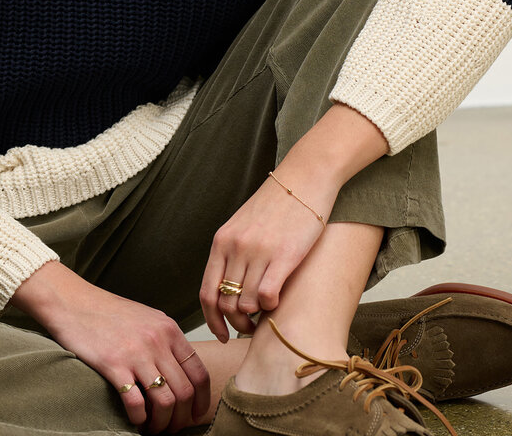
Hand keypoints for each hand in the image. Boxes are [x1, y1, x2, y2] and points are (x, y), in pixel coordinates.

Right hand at [11, 261, 209, 433]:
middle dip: (181, 419)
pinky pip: (136, 403)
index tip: (195, 415)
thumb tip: (181, 373)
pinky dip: (139, 419)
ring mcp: (136, 353)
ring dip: (162, 424)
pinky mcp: (113, 365)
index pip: (199, 372)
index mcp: (169, 329)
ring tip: (153, 428)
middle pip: (184, 392)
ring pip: (165, 401)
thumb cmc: (109, 313)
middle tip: (171, 429)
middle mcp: (157, 341)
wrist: (74, 302)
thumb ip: (166, 342)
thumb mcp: (147, 319)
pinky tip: (134, 420)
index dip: (201, 401)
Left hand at [199, 166, 337, 340]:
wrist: (304, 178)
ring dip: (255, 318)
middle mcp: (236, 247)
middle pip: (226, 303)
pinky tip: (278, 300)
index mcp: (222, 241)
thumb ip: (231, 253)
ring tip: (265, 315)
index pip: (207, 293)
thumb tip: (227, 291)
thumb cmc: (276, 204)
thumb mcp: (242, 225)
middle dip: (235, 323)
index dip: (212, 320)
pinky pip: (267, 297)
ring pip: (246, 304)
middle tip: (249, 327)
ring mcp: (259, 251)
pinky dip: (270, 307)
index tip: (222, 334)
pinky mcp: (285, 255)